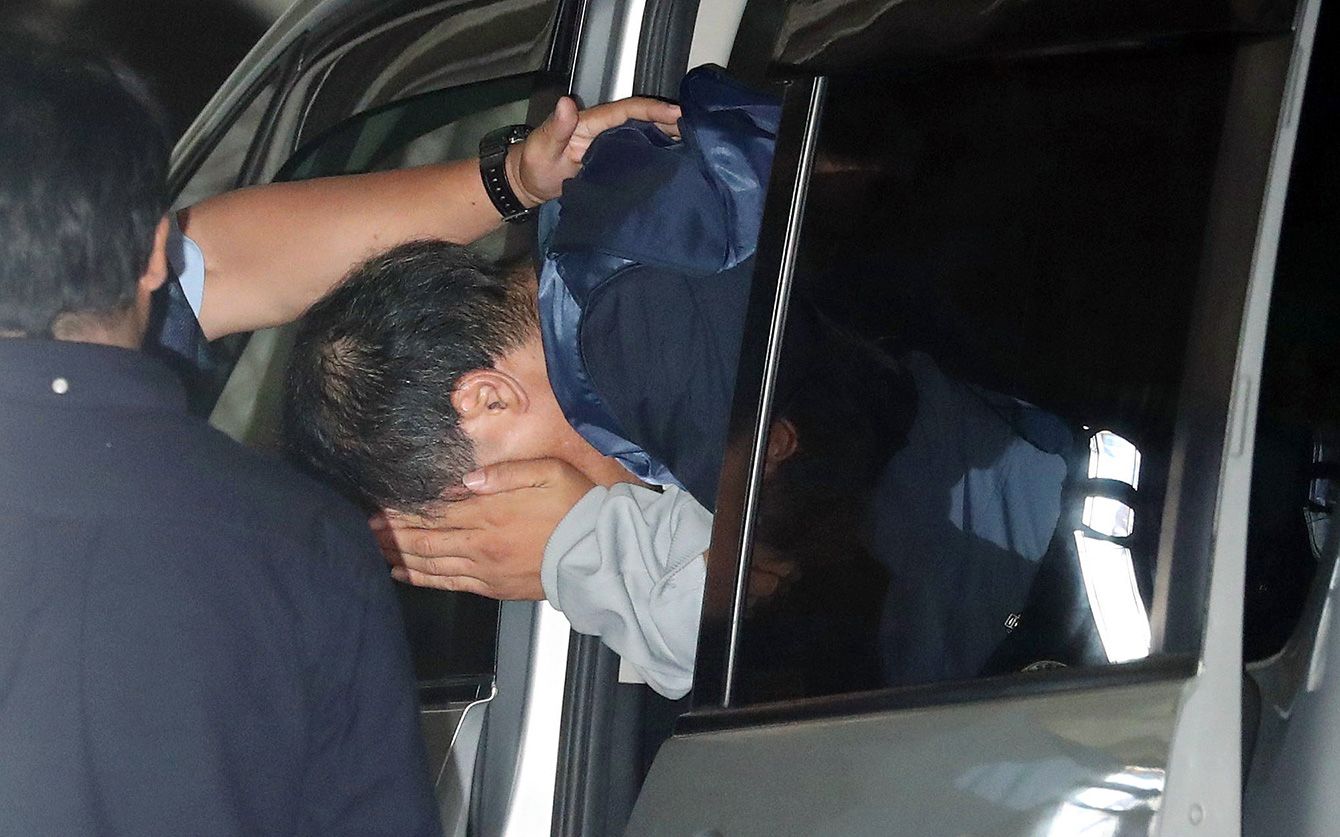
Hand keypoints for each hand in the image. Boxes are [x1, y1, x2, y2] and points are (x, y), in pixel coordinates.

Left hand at [371, 458, 596, 599]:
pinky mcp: (492, 587)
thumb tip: (466, 480)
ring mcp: (484, 570)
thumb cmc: (576, 507)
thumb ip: (504, 474)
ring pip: (429, 564)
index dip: (402, 511)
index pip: (433, 513)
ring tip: (372, 548)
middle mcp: (480, 544)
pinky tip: (401, 573)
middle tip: (363, 528)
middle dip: (390, 534)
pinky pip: (448, 583)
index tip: (378, 506)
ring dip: (399, 556)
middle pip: (423, 540)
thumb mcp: (547, 472)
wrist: (597, 553)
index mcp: (490, 513)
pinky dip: (421, 579)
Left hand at [508, 95, 681, 206]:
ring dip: (665, 135)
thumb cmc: (533, 166)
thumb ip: (555, 128)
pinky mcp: (609, 159)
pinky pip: (635, 150)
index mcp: (590, 123)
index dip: (652, 110)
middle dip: (668, 121)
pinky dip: (653, 151)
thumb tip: (567, 104)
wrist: (526, 185)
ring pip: (641, 133)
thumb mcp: (542, 148)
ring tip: (692, 142)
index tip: (676, 114)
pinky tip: (670, 159)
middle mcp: (602, 130)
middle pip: (640, 119)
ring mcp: (606, 144)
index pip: (626, 111)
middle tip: (696, 129)